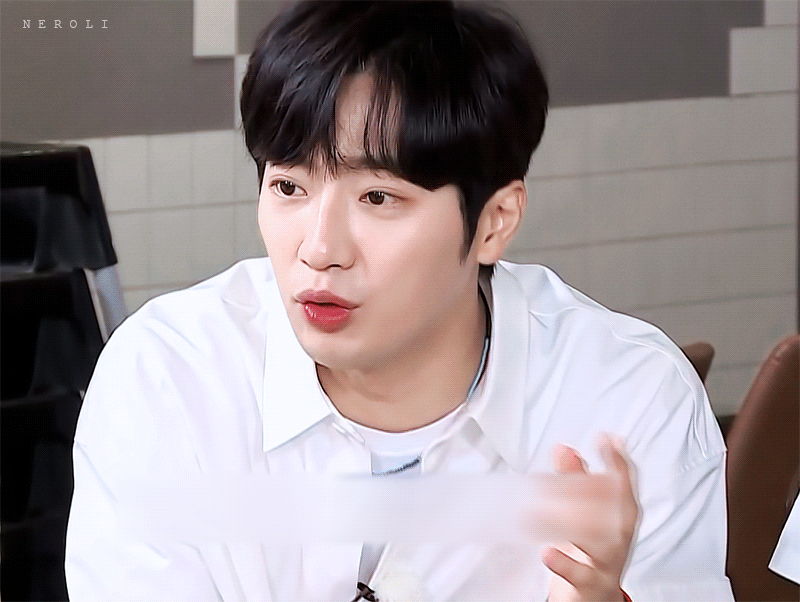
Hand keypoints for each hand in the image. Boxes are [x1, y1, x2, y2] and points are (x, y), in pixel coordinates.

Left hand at [542, 435, 638, 601]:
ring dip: (565, 523)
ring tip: (535, 513)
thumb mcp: (586, 510)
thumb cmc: (592, 546)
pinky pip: (581, 574)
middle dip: (580, 489)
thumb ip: (576, 478)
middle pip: (609, 508)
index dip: (617, 460)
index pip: (625, 483)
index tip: (604, 440)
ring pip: (596, 539)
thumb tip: (563, 448)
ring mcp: (610, 559)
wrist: (595, 592)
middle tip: (547, 478)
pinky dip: (564, 563)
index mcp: (623, 511)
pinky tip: (547, 552)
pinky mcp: (594, 582)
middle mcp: (621, 533)